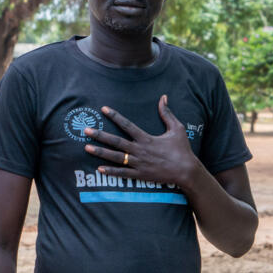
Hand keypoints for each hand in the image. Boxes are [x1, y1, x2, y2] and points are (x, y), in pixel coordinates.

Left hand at [83, 95, 200, 187]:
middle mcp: (140, 150)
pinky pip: (122, 173)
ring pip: (115, 157)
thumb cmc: (182, 149)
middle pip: (116, 141)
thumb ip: (167, 113)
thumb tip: (163, 97)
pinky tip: (98, 169)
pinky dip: (110, 171)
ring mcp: (139, 163)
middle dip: (100, 135)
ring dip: (100, 152)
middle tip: (86, 130)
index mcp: (146, 138)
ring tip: (86, 148)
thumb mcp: (176, 129)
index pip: (127, 125)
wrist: (186, 171)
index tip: (103, 109)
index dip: (114, 116)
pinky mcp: (140, 175)